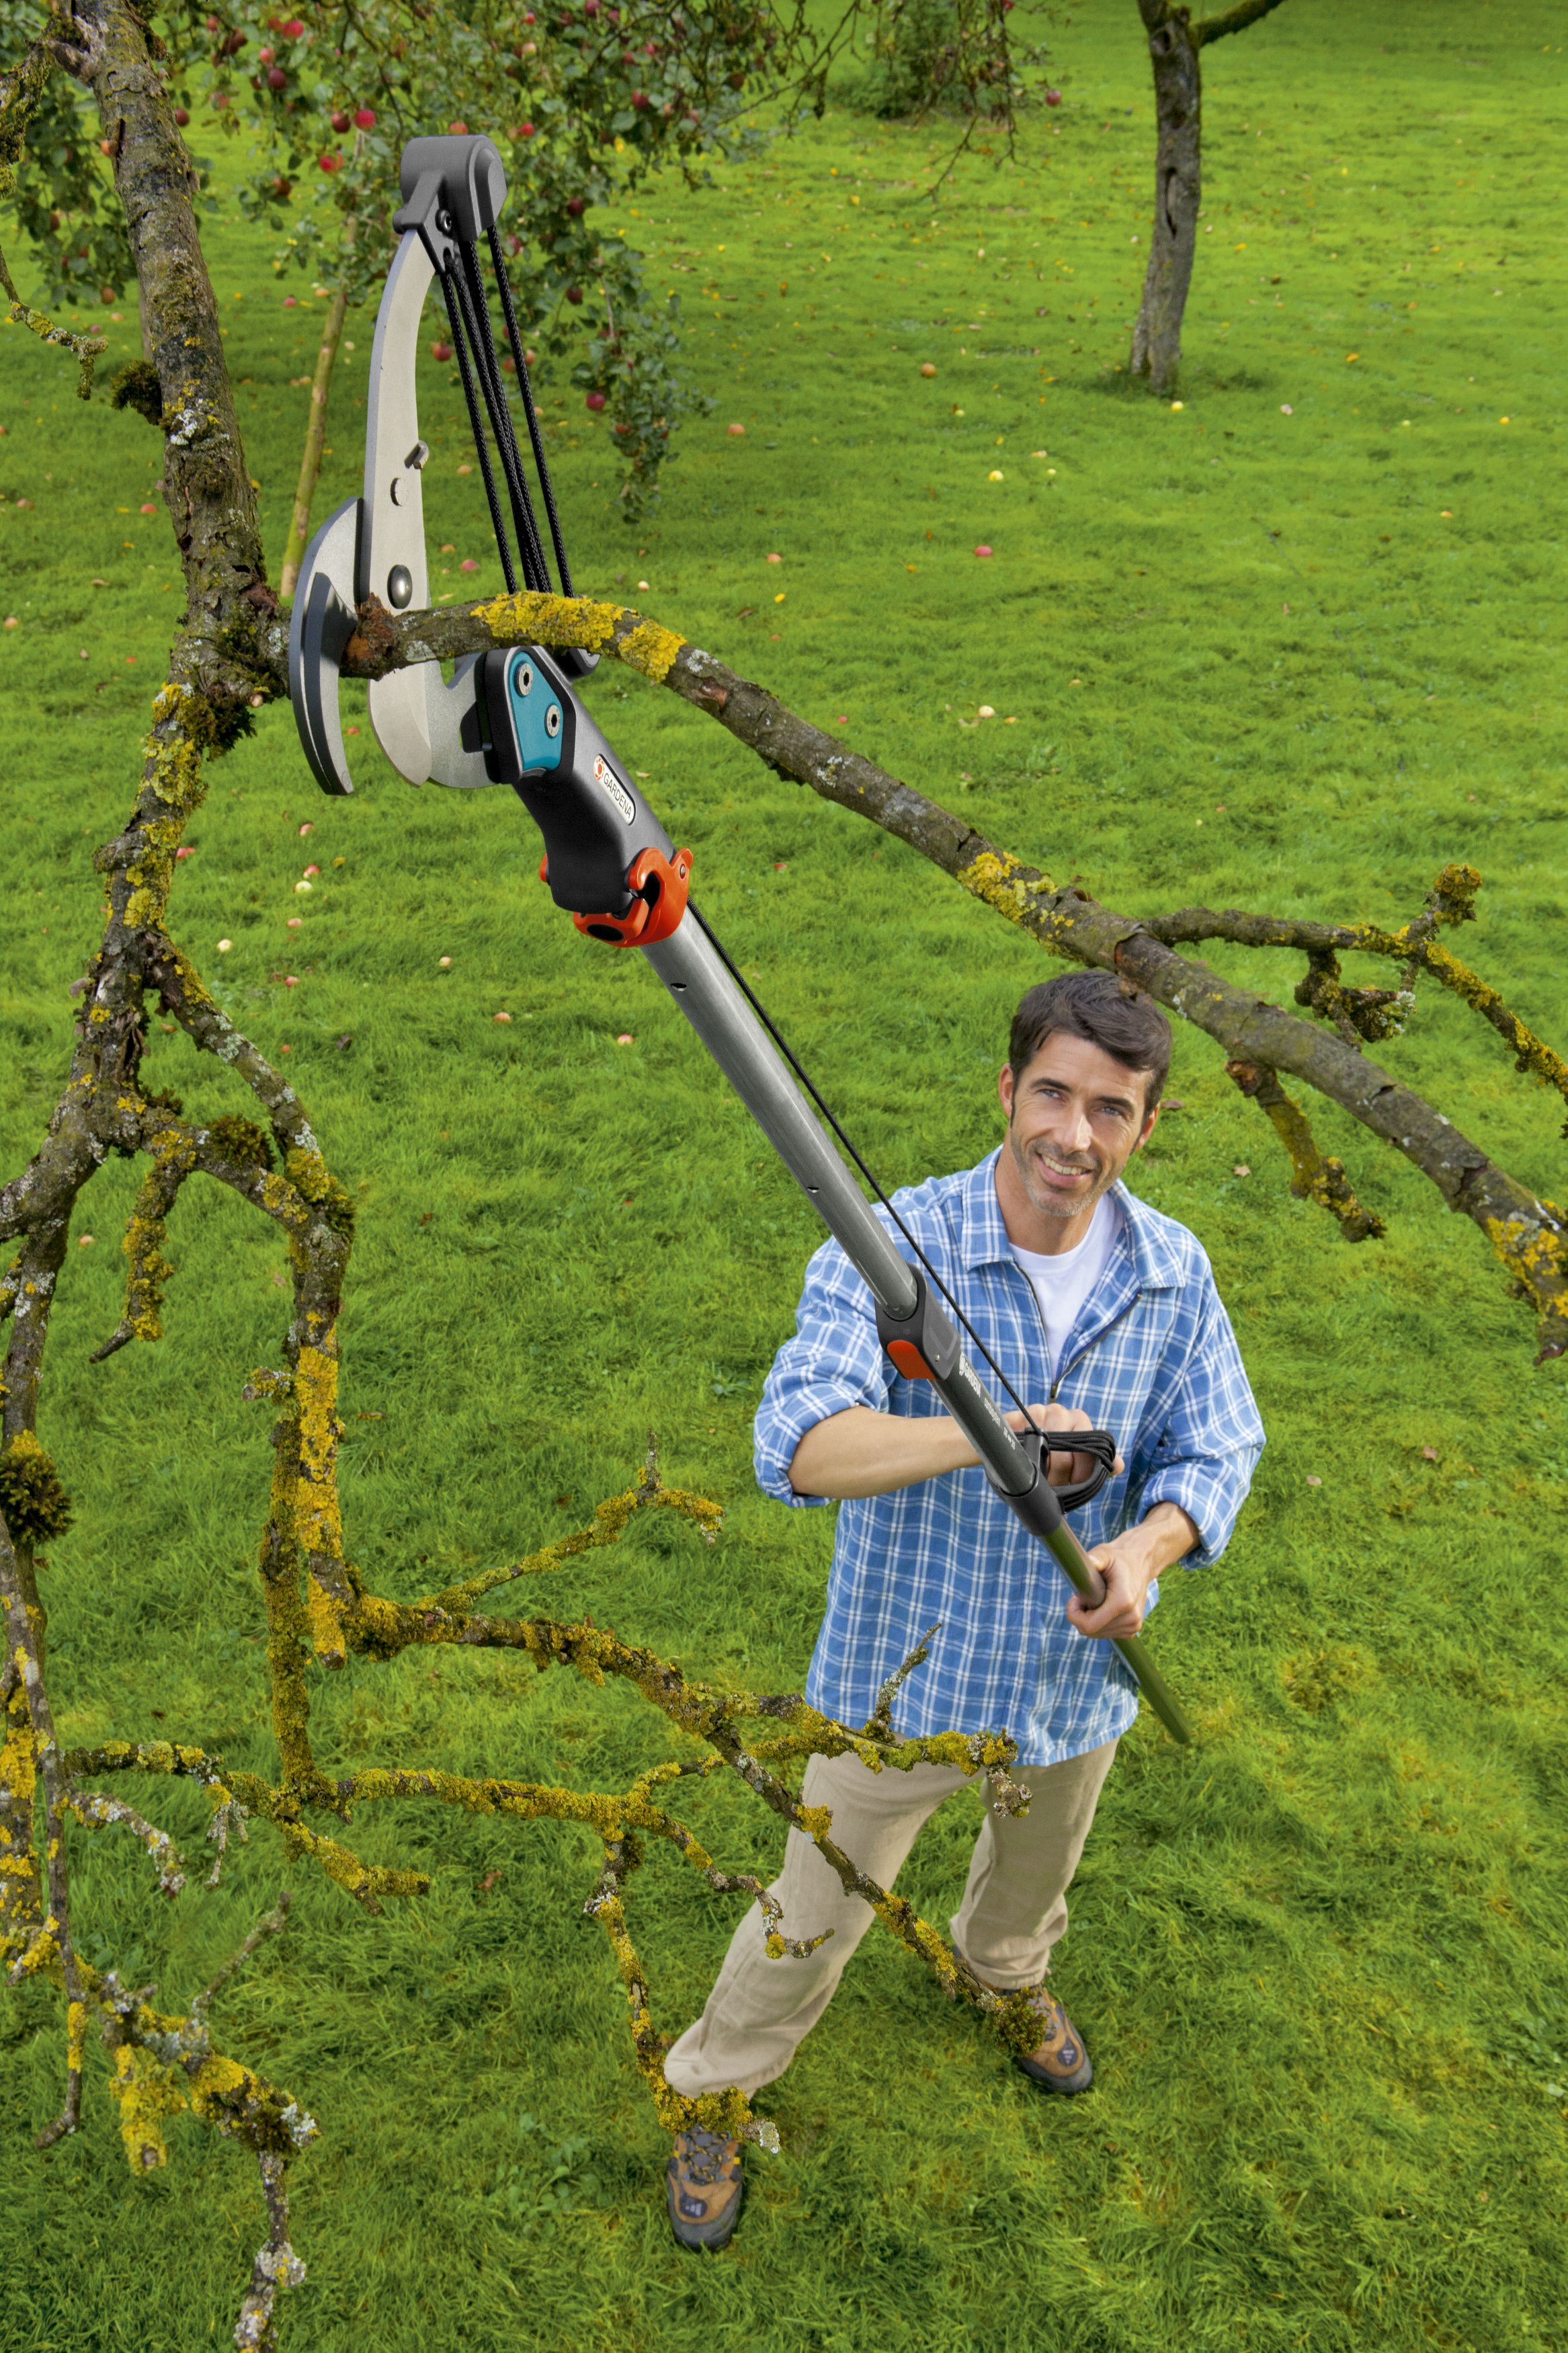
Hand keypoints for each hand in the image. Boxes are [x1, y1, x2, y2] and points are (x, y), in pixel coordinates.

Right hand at [1004, 1401, 1123, 1490]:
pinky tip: (1023, 1462)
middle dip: (1060, 1476)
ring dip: (1041, 1470)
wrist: (1021, 1450)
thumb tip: (1120, 1465)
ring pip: (1043, 1447)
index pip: (1087, 1448)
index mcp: (1079, 1420)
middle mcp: (1060, 1412)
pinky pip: (1019, 1437)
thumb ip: (1097, 1463)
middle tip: (1053, 1488)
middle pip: (1064, 1452)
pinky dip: (1021, 1453)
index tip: (1073, 1486)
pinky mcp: (1014, 1417)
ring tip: (1039, 1479)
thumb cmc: (1054, 1457)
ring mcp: (1036, 1412)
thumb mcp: (1078, 1461)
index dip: (1081, 1473)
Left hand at [1063, 1505, 1198, 1641]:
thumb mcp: (1105, 1554)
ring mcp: (1133, 1626)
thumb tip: (1078, 1562)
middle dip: (1081, 1614)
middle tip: (1086, 1594)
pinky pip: (1105, 1632)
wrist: (1141, 1563)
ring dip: (1090, 1618)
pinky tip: (1104, 1606)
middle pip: (1090, 1631)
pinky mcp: (1133, 1629)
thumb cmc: (1118, 1558)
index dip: (1074, 1614)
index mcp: (1123, 1602)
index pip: (1089, 1625)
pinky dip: (1099, 1622)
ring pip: (1096, 1633)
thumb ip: (1094, 1559)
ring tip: (1097, 1597)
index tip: (1075, 1597)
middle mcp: (1131, 1618)